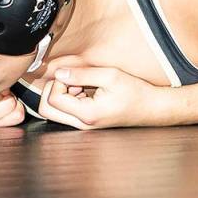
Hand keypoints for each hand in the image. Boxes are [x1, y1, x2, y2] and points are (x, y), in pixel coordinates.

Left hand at [38, 66, 158, 129]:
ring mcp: (83, 124)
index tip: (73, 75)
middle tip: (71, 80)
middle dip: (53, 90)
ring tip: (83, 85)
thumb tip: (59, 73)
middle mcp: (82, 123)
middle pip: (46, 110)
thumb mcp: (110, 76)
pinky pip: (66, 111)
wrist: (151, 107)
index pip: (52, 99)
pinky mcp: (86, 121)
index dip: (57, 83)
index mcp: (86, 113)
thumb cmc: (135, 92)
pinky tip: (86, 90)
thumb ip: (82, 74)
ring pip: (55, 111)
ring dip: (62, 94)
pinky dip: (70, 98)